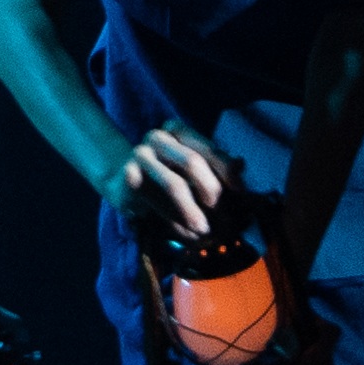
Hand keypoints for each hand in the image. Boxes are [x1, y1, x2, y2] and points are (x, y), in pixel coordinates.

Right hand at [113, 125, 239, 244]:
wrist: (123, 180)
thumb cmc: (166, 172)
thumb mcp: (192, 165)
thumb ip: (216, 164)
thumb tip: (241, 164)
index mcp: (178, 129)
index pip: (208, 148)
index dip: (227, 171)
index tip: (240, 193)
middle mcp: (159, 137)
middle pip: (192, 162)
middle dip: (211, 191)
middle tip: (224, 216)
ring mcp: (141, 155)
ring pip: (173, 184)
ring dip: (193, 211)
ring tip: (205, 230)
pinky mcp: (128, 176)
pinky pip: (154, 202)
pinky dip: (173, 221)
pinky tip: (186, 235)